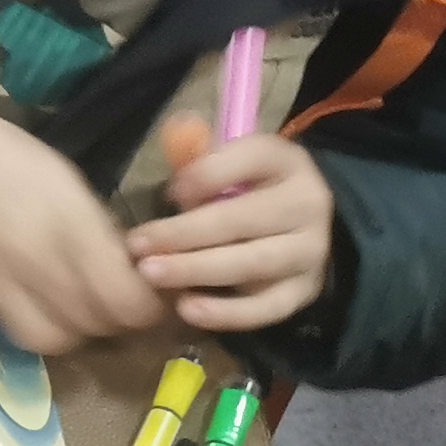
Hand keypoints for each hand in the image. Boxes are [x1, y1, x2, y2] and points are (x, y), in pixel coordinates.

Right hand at [0, 83, 164, 354]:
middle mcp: (39, 260)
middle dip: (119, 320)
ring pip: (57, 340)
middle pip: (97, 324)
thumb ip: (92, 223)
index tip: (150, 290)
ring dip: (77, 332)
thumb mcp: (60, 174)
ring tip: (81, 310)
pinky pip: (21, 328)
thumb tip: (122, 263)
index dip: (147, 305)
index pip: (125, 295)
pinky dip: (42, 323)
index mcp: (69, 221)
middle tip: (121, 301)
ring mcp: (3, 282)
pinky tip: (42, 299)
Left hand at [129, 118, 334, 330]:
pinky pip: (266, 308)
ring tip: (151, 274)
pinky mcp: (302, 293)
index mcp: (285, 162)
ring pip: (252, 264)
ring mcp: (309, 253)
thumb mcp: (233, 163)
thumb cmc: (250, 190)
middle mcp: (307, 205)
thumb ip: (202, 156)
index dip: (204, 176)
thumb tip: (176, 132)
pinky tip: (187, 309)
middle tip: (136, 245)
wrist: (304, 228)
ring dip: (196, 270)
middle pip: (243, 219)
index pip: (249, 159)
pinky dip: (227, 312)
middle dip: (184, 233)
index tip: (170, 193)